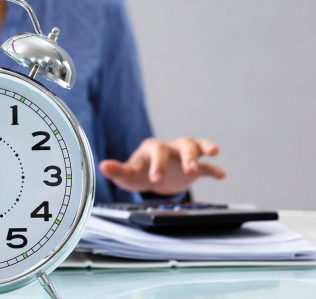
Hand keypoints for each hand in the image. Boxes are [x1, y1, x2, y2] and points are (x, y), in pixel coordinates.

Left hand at [100, 137, 225, 194]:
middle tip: (188, 171)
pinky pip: (207, 166)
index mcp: (153, 149)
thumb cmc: (138, 173)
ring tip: (212, 156)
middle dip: (186, 157)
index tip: (156, 179)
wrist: (151, 178)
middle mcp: (170, 148)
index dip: (158, 164)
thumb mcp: (128, 175)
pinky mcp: (195, 168)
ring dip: (203, 152)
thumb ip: (117, 171)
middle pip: (182, 144)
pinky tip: (221, 175)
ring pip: (196, 147)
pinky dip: (213, 169)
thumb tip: (103, 166)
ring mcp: (184, 156)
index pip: (157, 151)